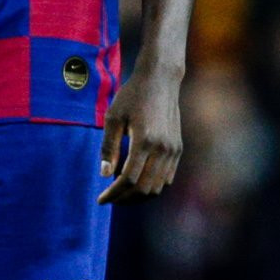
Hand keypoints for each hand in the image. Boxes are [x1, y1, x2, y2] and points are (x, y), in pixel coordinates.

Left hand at [100, 59, 183, 202]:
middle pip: (144, 188)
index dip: (113, 193)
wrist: (160, 80)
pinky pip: (167, 178)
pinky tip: (137, 184)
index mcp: (145, 140)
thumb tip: (105, 175)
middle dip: (124, 199)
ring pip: (157, 187)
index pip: (128, 179)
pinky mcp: (178, 149)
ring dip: (138, 196)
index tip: (101, 199)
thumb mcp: (113, 117)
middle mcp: (163, 148)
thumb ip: (108, 147)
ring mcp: (173, 150)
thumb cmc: (133, 95)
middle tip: (109, 199)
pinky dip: (152, 186)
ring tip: (121, 194)